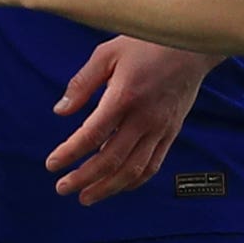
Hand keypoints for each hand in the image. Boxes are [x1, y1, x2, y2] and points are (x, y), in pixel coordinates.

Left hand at [47, 37, 214, 203]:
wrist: (192, 47)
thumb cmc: (147, 45)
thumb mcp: (107, 53)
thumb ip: (82, 83)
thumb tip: (61, 110)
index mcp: (124, 96)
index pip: (91, 134)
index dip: (69, 153)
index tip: (52, 164)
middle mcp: (143, 118)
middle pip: (111, 159)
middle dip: (84, 178)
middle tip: (62, 188)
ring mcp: (160, 128)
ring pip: (132, 170)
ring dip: (107, 188)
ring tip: (86, 197)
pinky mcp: (171, 133)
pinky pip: (152, 165)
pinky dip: (133, 181)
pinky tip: (117, 186)